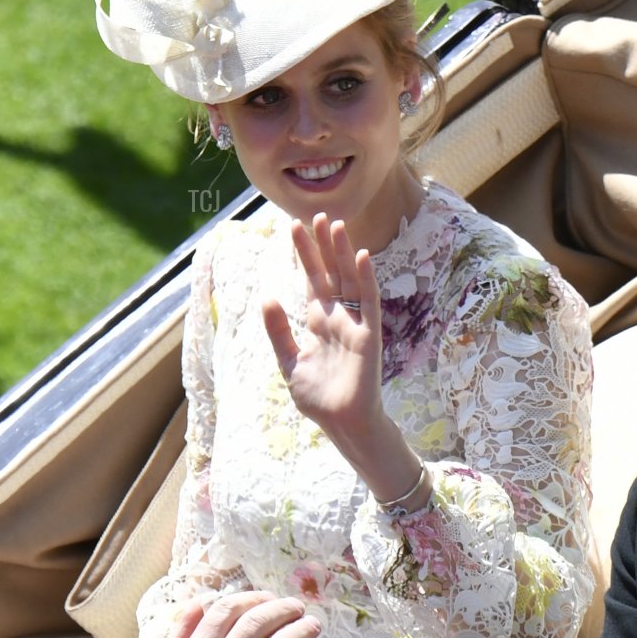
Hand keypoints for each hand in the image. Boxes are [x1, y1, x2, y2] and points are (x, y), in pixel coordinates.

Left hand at [263, 215, 429, 507]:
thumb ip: (279, 331)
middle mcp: (338, 318)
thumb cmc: (320, 398)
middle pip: (330, 273)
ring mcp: (355, 325)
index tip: (294, 226)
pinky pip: (369, 303)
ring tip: (335, 225)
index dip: (304, 254)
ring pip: (349, 280)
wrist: (342, 423)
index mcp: (319, 322)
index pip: (312, 280)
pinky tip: (362, 256)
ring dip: (343, 253)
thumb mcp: (290, 362)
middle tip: (315, 214)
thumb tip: (267, 298)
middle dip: (322, 245)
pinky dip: (366, 280)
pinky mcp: (369, 336)